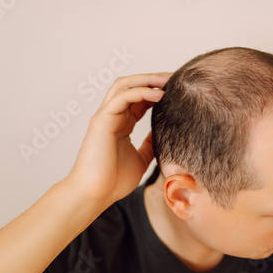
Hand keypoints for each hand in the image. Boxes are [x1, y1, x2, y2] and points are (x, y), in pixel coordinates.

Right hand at [67, 73, 170, 205]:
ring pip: (124, 85)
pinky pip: (122, 98)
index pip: (139, 98)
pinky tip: (158, 95)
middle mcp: (112, 116)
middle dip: (153, 79)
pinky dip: (141, 92)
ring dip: (147, 80)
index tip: (177, 89)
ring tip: (167, 80)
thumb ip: (149, 145)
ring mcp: (105, 116)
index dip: (156, 90)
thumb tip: (162, 136)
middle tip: (174, 78)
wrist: (95, 194)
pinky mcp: (101, 120)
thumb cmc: (114, 180)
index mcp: (121, 124)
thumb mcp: (141, 159)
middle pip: (131, 86)